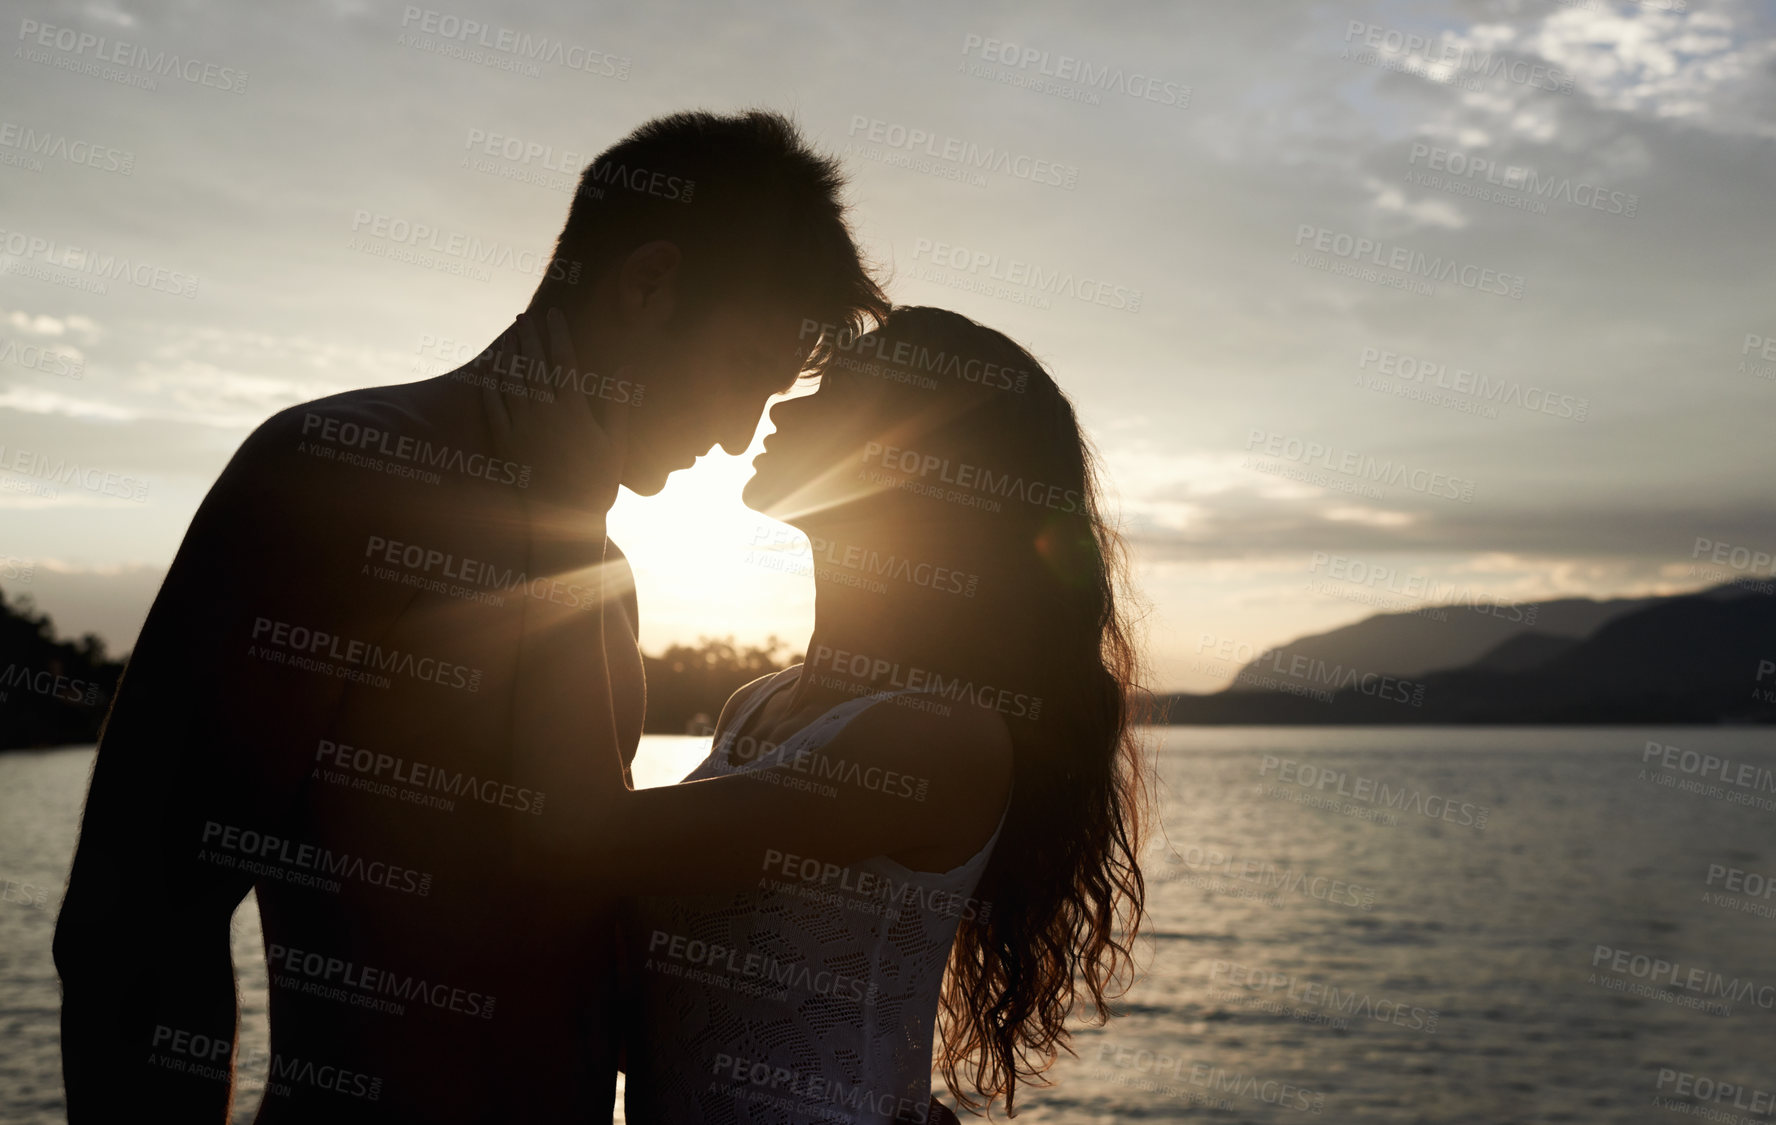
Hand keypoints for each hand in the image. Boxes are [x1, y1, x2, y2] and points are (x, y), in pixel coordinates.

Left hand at [478, 306, 627, 515]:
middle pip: (533, 364)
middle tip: (524, 318)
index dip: (558, 334)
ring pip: (511, 381)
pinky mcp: (504, 443)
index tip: (554, 315)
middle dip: (528, 337)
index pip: (564, 360)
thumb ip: (618, 404)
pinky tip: (491, 373)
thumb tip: (626, 369)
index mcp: (573, 410)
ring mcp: (521, 427)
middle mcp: (544, 413)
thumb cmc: (596, 483)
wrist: (564, 519)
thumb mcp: (615, 444)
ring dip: (509, 356)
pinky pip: (493, 407)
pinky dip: (491, 386)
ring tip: (509, 338)